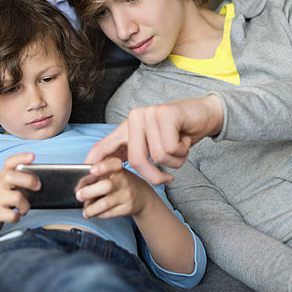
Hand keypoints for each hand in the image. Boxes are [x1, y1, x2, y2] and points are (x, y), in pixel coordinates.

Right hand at [0, 152, 40, 237]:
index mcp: (2, 178)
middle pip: (12, 176)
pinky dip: (18, 217)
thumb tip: (39, 183)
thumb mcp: (7, 189)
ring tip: (23, 209)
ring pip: (17, 197)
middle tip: (38, 187)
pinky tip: (15, 216)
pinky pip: (12, 215)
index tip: (31, 156)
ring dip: (25, 205)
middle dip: (29, 180)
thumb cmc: (0, 203)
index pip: (9, 163)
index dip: (20, 157)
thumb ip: (19, 183)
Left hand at [75, 157, 152, 218]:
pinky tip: (95, 213)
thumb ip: (96, 176)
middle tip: (79, 196)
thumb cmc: (120, 182)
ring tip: (85, 211)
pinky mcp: (128, 208)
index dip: (102, 167)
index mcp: (118, 168)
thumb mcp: (113, 173)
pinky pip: (109, 213)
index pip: (113, 164)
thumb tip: (79, 188)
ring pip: (105, 203)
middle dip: (88, 192)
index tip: (92, 171)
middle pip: (105, 186)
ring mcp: (127, 194)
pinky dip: (99, 214)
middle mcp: (124, 180)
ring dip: (90, 209)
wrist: (142, 195)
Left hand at [85, 95, 223, 184]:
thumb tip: (112, 171)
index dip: (95, 162)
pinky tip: (184, 138)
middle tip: (167, 178)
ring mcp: (150, 113)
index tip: (87, 177)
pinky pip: (171, 148)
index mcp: (127, 126)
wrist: (204, 114)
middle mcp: (135, 117)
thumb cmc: (178, 133)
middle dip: (155, 175)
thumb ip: (133, 154)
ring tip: (179, 146)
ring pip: (158, 156)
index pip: (105, 145)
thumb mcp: (152, 144)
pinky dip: (182, 151)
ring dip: (174, 160)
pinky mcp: (166, 114)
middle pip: (137, 160)